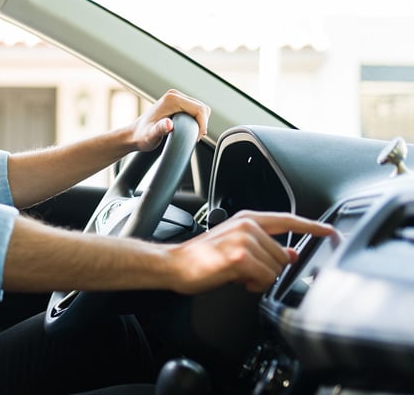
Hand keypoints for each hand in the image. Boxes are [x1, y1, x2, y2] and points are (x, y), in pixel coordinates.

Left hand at [131, 89, 209, 151]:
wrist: (134, 134)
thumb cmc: (141, 136)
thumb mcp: (151, 135)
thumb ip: (160, 129)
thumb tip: (168, 124)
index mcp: (172, 99)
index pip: (200, 109)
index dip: (202, 125)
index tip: (195, 138)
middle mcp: (175, 95)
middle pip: (202, 108)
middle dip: (202, 124)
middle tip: (193, 137)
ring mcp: (176, 98)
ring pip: (200, 109)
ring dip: (200, 122)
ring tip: (190, 134)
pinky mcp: (177, 103)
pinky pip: (195, 110)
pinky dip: (196, 120)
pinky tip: (187, 129)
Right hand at [165, 211, 336, 293]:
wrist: (173, 264)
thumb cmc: (200, 258)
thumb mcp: (236, 246)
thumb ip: (264, 247)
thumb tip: (290, 253)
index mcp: (248, 220)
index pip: (288, 220)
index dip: (312, 226)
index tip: (330, 232)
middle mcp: (248, 226)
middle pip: (283, 255)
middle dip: (270, 270)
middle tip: (246, 273)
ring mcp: (244, 240)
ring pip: (276, 269)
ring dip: (261, 279)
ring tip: (239, 276)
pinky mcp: (240, 257)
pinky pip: (265, 278)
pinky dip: (254, 285)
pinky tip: (238, 281)